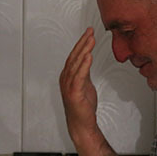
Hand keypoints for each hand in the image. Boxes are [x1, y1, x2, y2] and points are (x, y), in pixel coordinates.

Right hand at [59, 27, 99, 144]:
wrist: (81, 124)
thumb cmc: (82, 106)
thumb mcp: (85, 84)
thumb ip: (85, 71)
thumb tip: (88, 59)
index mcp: (68, 76)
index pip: (74, 55)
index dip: (81, 43)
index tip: (89, 32)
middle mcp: (66, 78)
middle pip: (74, 56)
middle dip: (82, 43)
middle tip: (90, 31)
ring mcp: (68, 85)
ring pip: (76, 64)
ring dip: (84, 50)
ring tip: (91, 40)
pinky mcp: (74, 93)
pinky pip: (79, 76)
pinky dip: (84, 65)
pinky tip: (88, 56)